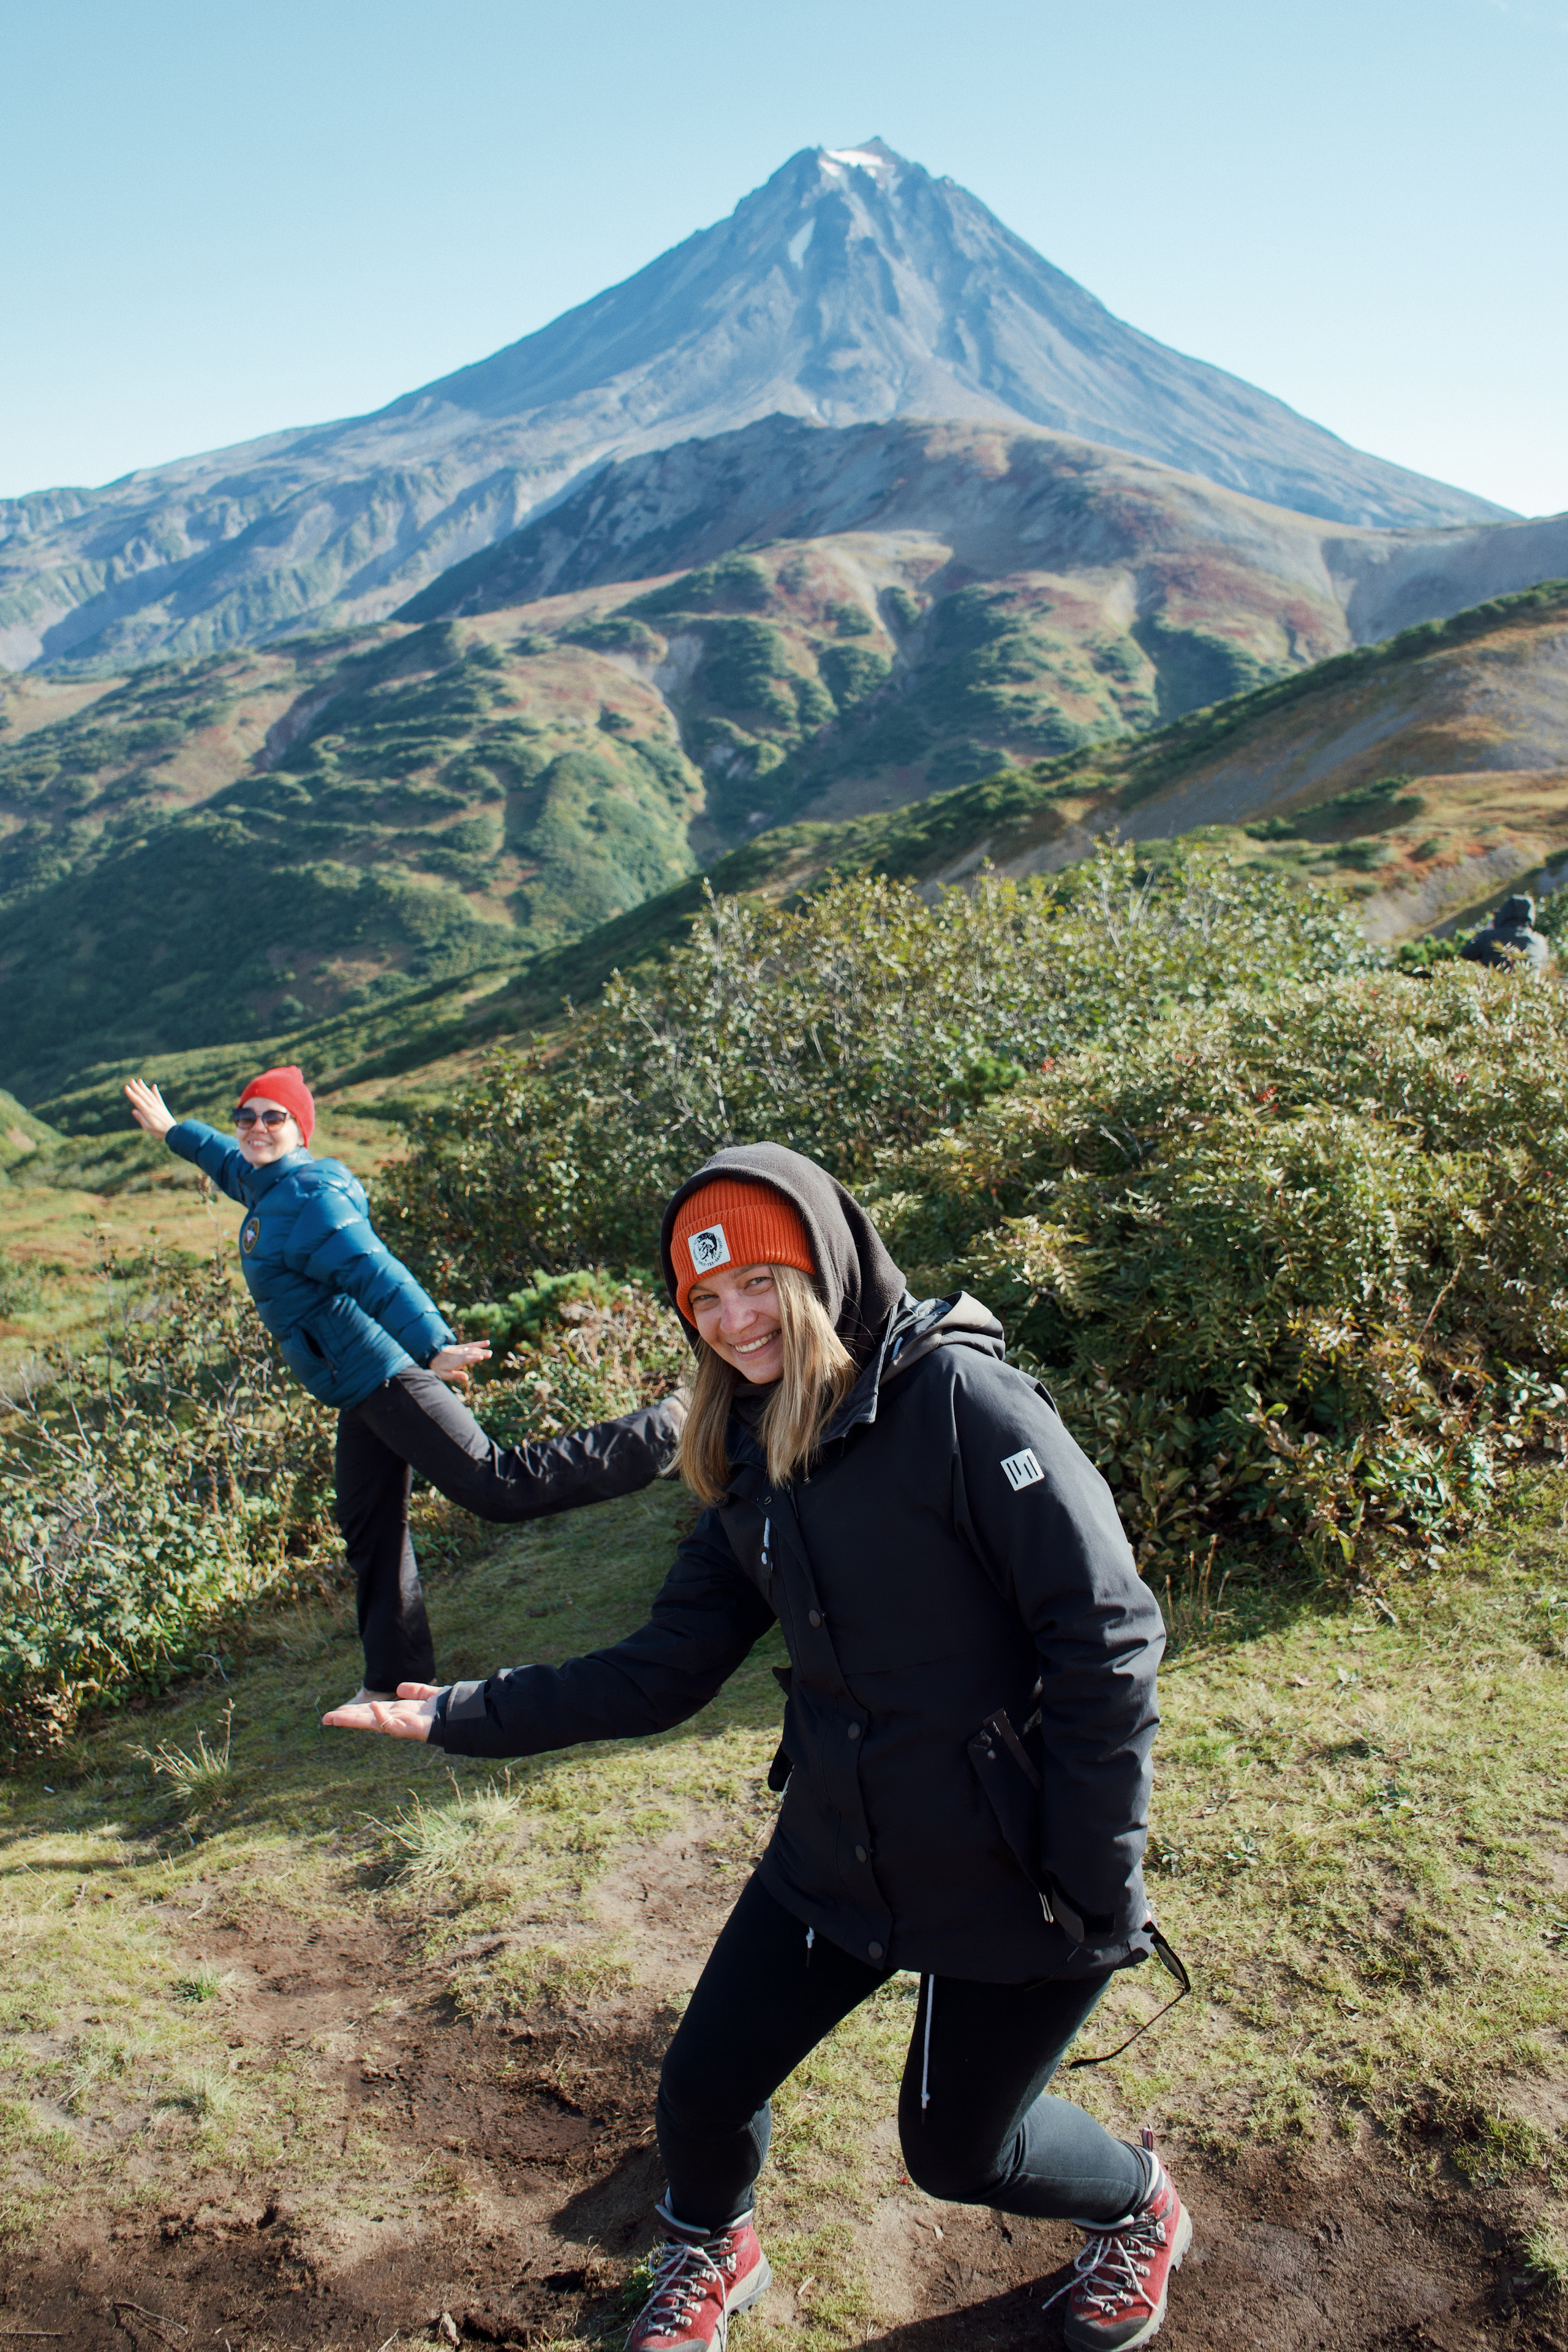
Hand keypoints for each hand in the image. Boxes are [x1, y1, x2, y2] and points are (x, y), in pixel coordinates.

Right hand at [124, 1078, 176, 1137]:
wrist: (173, 1132)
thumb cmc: (159, 1132)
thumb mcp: (147, 1127)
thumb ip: (141, 1118)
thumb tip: (134, 1110)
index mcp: (147, 1112)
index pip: (137, 1101)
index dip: (131, 1094)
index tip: (126, 1087)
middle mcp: (153, 1107)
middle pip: (143, 1096)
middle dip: (137, 1088)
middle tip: (131, 1080)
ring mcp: (158, 1106)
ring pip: (150, 1095)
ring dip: (144, 1087)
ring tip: (140, 1081)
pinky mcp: (163, 1107)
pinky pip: (159, 1098)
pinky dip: (156, 1092)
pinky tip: (154, 1086)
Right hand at [321, 1682, 442, 1738]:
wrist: (464, 1717)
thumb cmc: (447, 1709)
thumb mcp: (428, 1694)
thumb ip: (416, 1690)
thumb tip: (399, 1687)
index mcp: (401, 1712)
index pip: (372, 1711)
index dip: (355, 1712)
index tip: (337, 1712)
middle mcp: (399, 1720)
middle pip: (368, 1719)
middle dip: (348, 1718)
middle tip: (326, 1718)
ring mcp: (404, 1726)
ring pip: (374, 1723)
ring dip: (355, 1720)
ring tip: (336, 1717)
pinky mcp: (413, 1729)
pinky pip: (394, 1726)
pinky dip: (383, 1717)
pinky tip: (372, 1708)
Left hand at [428, 1342, 491, 1384]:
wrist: (431, 1353)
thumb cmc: (438, 1366)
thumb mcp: (444, 1374)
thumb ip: (455, 1376)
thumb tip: (467, 1378)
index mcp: (454, 1361)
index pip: (465, 1359)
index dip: (473, 1358)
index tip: (480, 1357)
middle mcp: (459, 1354)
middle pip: (470, 1353)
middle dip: (480, 1353)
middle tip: (490, 1354)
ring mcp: (460, 1349)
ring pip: (472, 1349)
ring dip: (482, 1349)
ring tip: (490, 1352)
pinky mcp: (462, 1347)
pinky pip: (471, 1344)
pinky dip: (479, 1343)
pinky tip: (487, 1342)